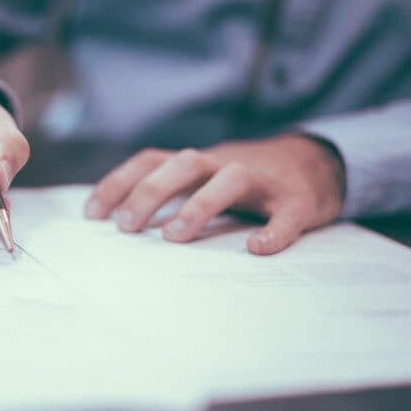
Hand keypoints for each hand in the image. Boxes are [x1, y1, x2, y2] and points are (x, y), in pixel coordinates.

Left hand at [85, 135, 345, 254]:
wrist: (318, 164)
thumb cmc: (248, 181)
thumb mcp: (206, 179)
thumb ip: (172, 195)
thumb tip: (121, 226)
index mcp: (199, 163)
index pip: (152, 161)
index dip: (119, 182)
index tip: (92, 214)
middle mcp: (226, 164)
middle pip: (184, 164)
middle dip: (151, 192)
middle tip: (126, 227)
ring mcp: (264, 180)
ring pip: (230, 179)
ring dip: (199, 204)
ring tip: (174, 237)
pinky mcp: (298, 201)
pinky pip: (286, 214)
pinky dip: (274, 231)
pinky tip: (258, 249)